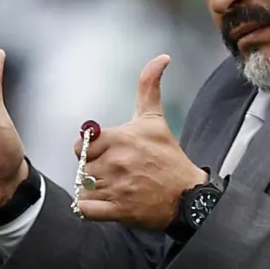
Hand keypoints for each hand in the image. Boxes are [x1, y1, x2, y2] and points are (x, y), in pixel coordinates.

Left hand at [73, 55, 207, 229]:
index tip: (109, 155)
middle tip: (117, 173)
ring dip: (94, 190)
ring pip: (84, 187)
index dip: (92, 151)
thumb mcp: (154, 119)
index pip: (82, 145)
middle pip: (83, 167)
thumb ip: (149, 86)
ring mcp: (117, 188)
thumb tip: (161, 57)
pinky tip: (104, 204)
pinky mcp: (118, 211)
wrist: (187, 195)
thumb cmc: (168, 157)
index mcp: (121, 138)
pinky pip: (84, 209)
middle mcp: (117, 162)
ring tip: (116, 188)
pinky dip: (88, 209)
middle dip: (95, 171)